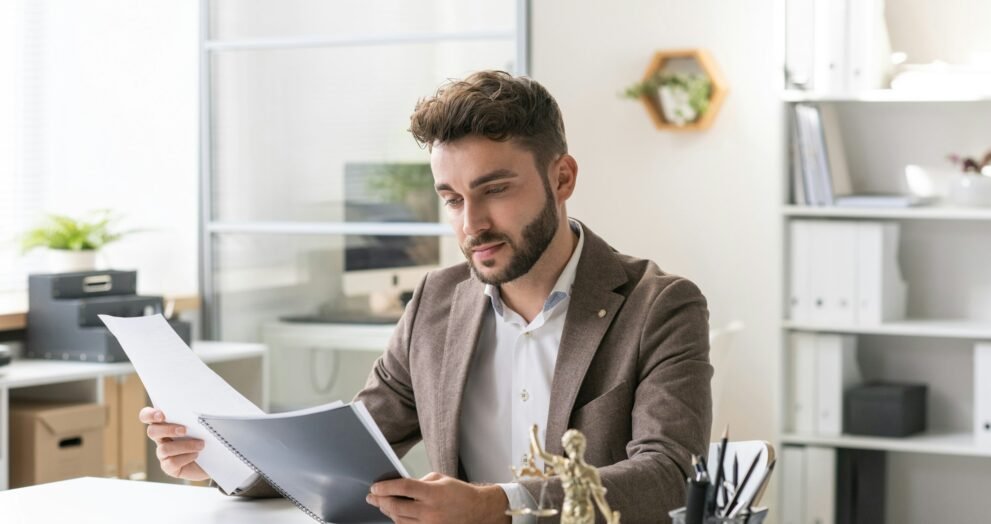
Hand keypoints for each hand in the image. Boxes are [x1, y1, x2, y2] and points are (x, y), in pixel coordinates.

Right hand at [138, 407, 208, 480]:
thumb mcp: (203, 422)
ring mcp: (163, 454)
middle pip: (151, 431)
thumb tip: (201, 404)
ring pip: (164, 449)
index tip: (162, 415)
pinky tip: (196, 455)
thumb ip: (196, 414)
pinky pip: (171, 463)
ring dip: (185, 445)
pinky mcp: (169, 467)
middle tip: (184, 430)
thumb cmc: (208, 436)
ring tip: (201, 445)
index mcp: (165, 423)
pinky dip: (186, 457)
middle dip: (167, 430)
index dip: (150, 415)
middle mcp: (161, 437)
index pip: (147, 416)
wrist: (216, 458)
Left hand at [366, 472, 509, 523]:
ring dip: (387, 511)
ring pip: (399, 520)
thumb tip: (398, 486)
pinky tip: (394, 514)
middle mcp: (430, 510)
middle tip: (372, 496)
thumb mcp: (439, 479)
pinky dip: (398, 521)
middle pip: (397, 506)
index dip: (386, 487)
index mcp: (432, 492)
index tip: (375, 487)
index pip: (403, 488)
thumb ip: (418, 482)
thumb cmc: (458, 492)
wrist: (476, 510)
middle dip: (380, 501)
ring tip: (381, 504)